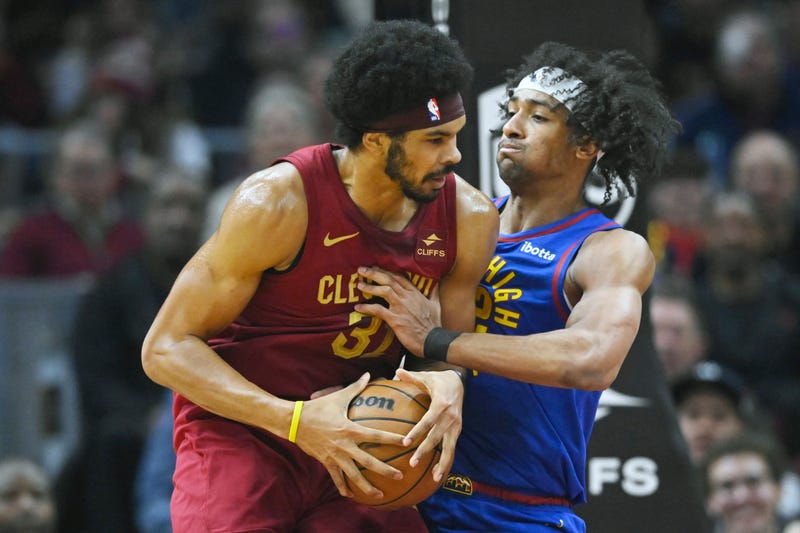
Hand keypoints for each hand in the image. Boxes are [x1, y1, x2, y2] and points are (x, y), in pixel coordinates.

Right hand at [293, 373, 406, 498]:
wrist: (294, 422)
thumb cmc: (318, 408)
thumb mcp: (338, 397)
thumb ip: (355, 387)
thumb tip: (369, 374)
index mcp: (350, 429)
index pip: (376, 435)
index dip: (392, 438)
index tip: (407, 443)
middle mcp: (345, 445)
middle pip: (369, 462)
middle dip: (386, 470)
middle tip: (400, 476)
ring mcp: (335, 456)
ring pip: (354, 476)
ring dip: (368, 487)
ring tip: (381, 495)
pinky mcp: (326, 462)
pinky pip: (337, 478)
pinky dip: (344, 487)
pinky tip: (352, 496)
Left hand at [355, 265, 440, 356]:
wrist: (433, 341)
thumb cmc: (434, 325)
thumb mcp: (436, 305)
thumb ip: (434, 293)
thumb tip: (437, 283)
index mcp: (415, 293)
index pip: (399, 277)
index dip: (386, 271)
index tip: (376, 267)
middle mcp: (407, 297)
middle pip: (389, 280)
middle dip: (374, 273)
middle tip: (361, 269)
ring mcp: (401, 308)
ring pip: (384, 291)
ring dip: (370, 287)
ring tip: (359, 285)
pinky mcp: (396, 319)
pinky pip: (378, 310)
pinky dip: (367, 308)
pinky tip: (358, 307)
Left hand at [394, 368, 462, 481]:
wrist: (459, 382)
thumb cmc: (438, 380)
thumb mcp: (426, 376)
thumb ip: (412, 377)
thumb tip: (396, 371)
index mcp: (441, 404)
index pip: (428, 420)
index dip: (418, 432)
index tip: (406, 443)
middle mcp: (451, 416)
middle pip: (437, 437)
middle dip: (425, 451)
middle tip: (412, 463)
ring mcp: (456, 425)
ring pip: (449, 447)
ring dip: (442, 463)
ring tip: (434, 478)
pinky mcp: (458, 430)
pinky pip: (452, 448)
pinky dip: (447, 461)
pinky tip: (438, 473)